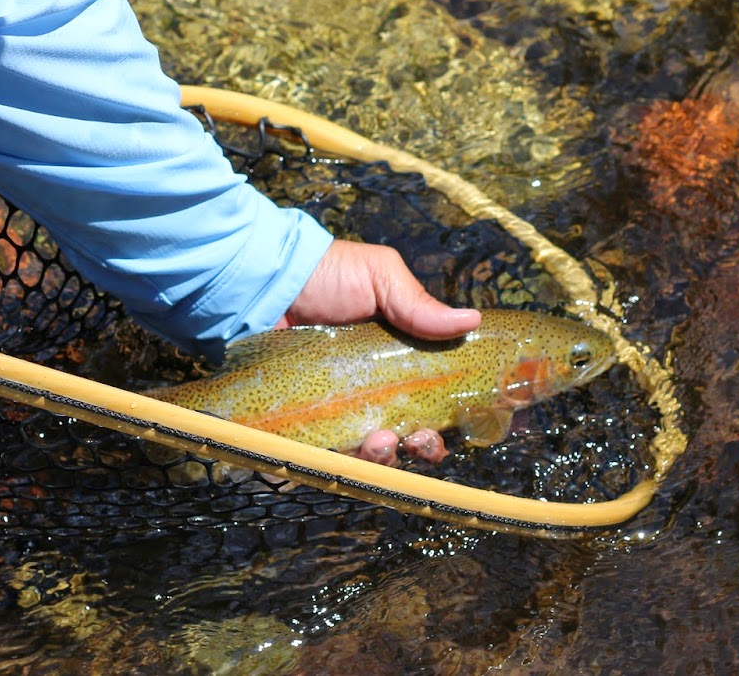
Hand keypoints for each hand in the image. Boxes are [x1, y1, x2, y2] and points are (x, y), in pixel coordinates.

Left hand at [278, 239, 479, 463]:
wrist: (265, 282)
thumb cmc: (326, 275)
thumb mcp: (379, 278)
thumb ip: (418, 304)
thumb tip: (472, 321)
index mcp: (395, 361)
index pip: (429, 401)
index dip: (446, 419)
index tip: (460, 425)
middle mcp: (369, 392)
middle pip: (404, 436)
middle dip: (420, 448)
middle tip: (419, 439)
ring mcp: (335, 410)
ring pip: (368, 454)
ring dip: (383, 456)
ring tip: (379, 442)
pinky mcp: (302, 424)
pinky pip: (324, 457)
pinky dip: (341, 463)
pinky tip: (347, 452)